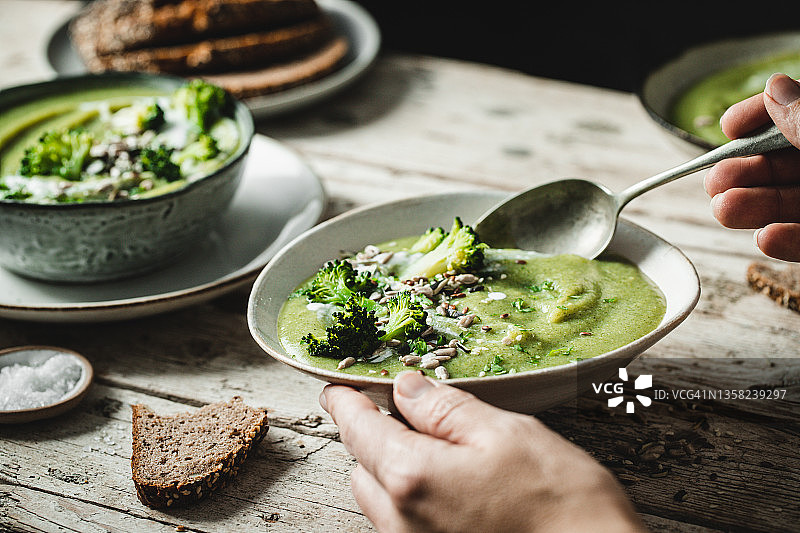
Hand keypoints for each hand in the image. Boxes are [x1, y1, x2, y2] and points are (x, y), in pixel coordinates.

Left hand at [320, 371, 644, 532]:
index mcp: (411, 478)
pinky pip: (403, 523)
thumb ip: (446, 409)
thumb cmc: (562, 504)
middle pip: (363, 466)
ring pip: (381, 499)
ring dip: (392, 469)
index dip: (345, 401)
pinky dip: (413, 497)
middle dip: (374, 435)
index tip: (336, 388)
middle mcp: (401, 521)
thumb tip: (407, 388)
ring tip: (439, 449)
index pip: (358, 429)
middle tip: (407, 412)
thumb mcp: (505, 434)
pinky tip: (455, 486)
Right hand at [704, 73, 799, 261]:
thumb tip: (774, 87)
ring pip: (791, 203)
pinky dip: (789, 242)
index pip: (792, 113)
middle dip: (744, 171)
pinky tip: (767, 239)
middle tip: (714, 182)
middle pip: (783, 163)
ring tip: (725, 210)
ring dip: (754, 206)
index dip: (758, 116)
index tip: (729, 127)